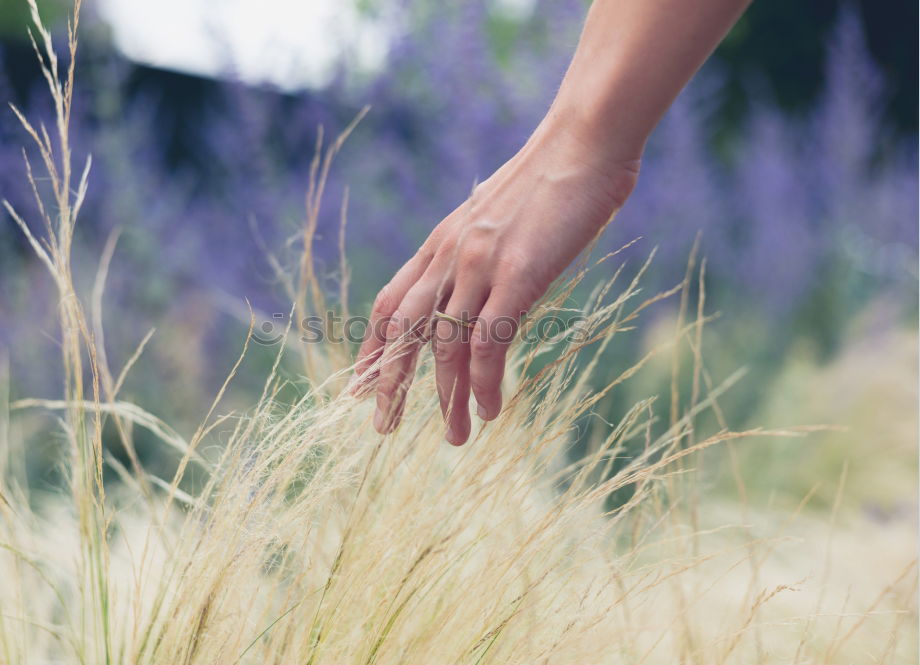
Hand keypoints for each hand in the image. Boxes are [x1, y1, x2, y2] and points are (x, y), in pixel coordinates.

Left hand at [355, 114, 640, 443]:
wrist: (583, 141)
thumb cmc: (551, 177)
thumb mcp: (497, 215)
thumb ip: (479, 250)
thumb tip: (482, 282)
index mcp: (440, 242)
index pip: (389, 302)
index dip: (371, 346)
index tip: (360, 383)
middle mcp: (448, 256)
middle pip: (402, 331)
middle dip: (389, 382)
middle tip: (381, 426)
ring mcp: (479, 266)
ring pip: (447, 347)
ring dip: (448, 398)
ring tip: (455, 439)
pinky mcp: (517, 275)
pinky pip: (491, 343)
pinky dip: (486, 383)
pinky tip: (491, 411)